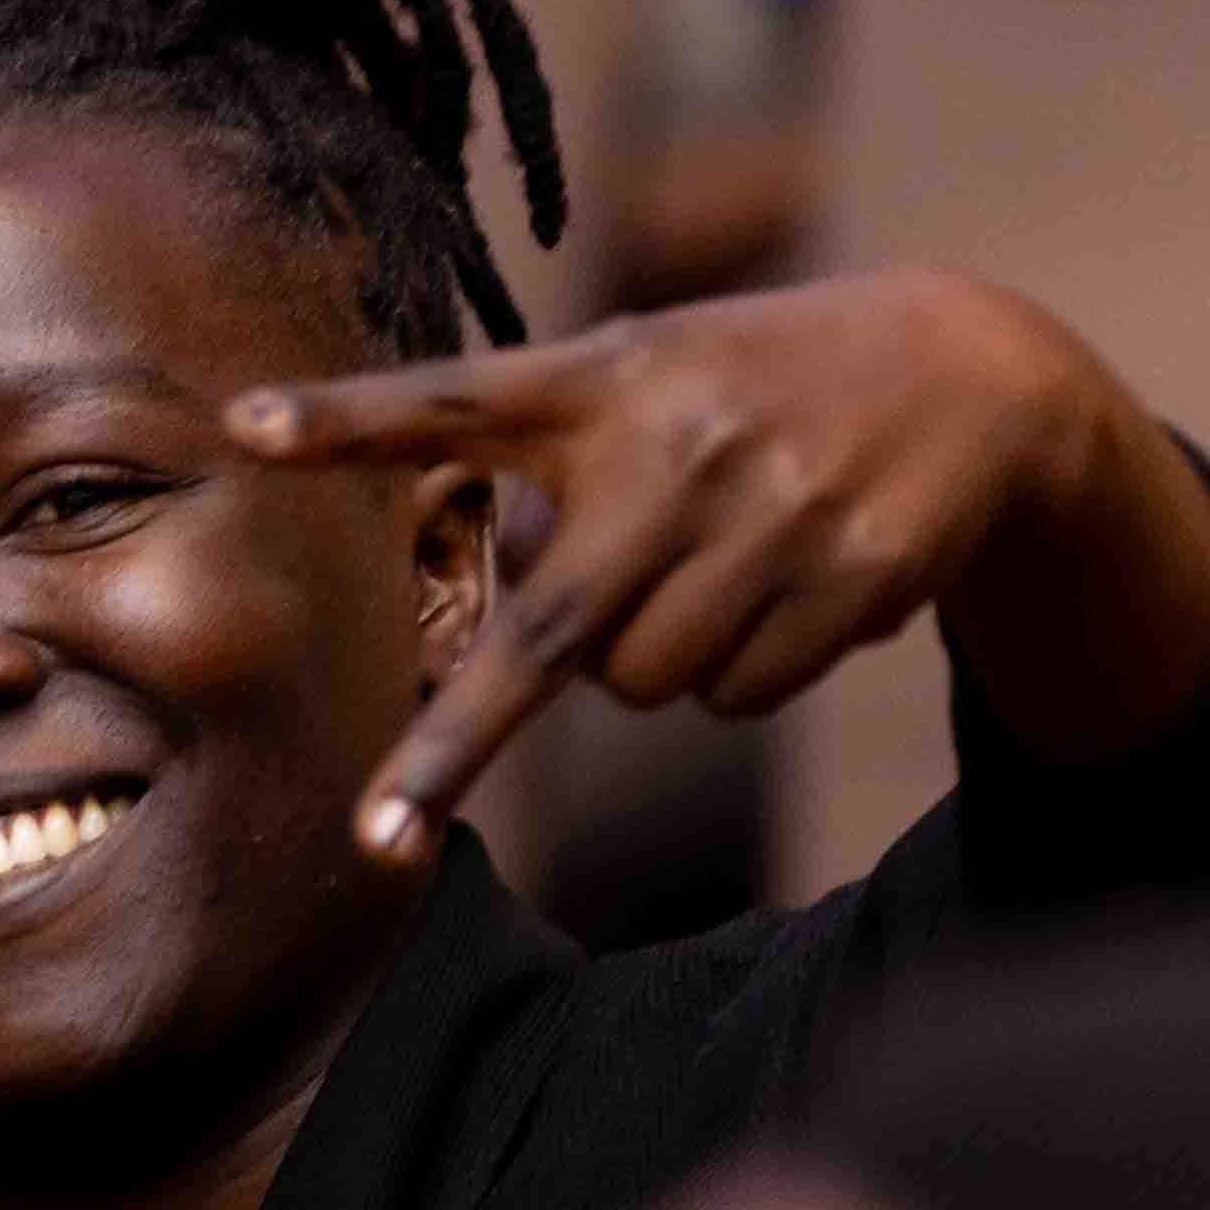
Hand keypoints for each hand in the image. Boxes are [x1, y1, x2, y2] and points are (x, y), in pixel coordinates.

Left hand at [225, 270, 1209, 863]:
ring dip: (656, 667)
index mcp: (599, 378)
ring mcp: (766, 511)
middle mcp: (673, 444)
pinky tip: (790, 585)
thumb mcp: (653, 376)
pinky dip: (744, 671)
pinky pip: (739, 694)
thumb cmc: (756, 389)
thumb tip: (517, 647)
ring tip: (713, 570)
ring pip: (649, 687)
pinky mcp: (849, 573)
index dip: (343, 416)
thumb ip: (560, 470)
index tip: (237, 426)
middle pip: (546, 636)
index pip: (449, 398)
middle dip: (455, 750)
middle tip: (377, 842)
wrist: (971, 368)